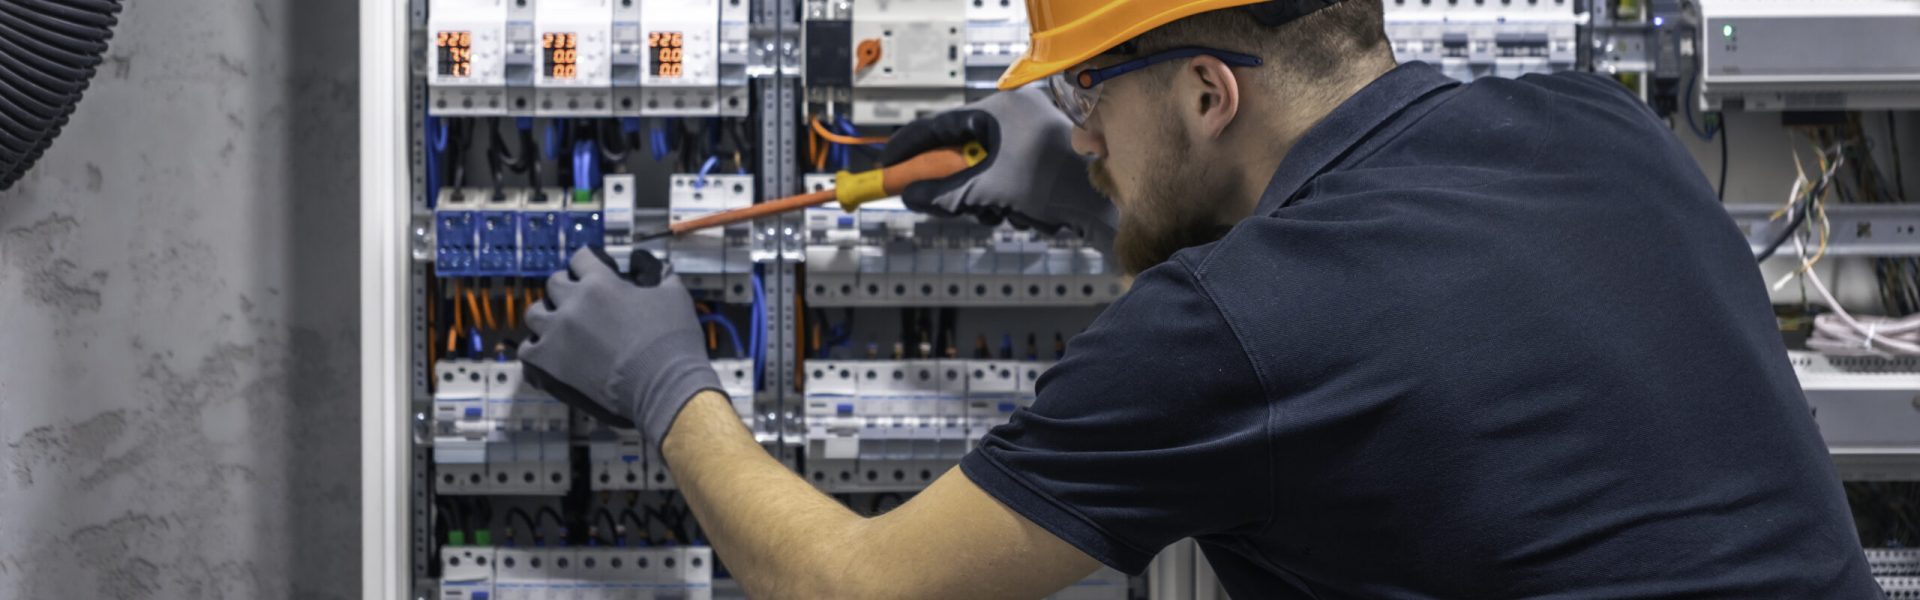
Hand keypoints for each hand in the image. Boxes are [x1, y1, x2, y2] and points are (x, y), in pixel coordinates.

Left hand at [522, 248, 722, 448]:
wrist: (665, 387)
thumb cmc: (672, 344)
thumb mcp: (675, 296)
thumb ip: (661, 274)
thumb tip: (656, 266)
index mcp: (600, 283)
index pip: (580, 258)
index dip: (587, 264)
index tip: (592, 271)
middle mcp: (573, 304)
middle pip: (553, 283)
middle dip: (566, 289)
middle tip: (579, 302)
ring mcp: (556, 334)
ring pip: (534, 313)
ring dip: (546, 317)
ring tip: (560, 327)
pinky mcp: (548, 364)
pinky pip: (526, 349)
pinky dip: (536, 349)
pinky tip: (549, 353)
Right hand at [882, 86, 1116, 248]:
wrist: (1104, 206)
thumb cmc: (1053, 185)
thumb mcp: (987, 190)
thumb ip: (943, 194)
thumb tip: (910, 196)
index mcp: (1000, 109)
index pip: (940, 124)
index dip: (910, 148)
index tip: (887, 167)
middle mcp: (1014, 117)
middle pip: (959, 153)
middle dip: (955, 186)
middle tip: (943, 206)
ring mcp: (1028, 140)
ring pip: (980, 174)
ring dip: (982, 200)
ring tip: (1000, 211)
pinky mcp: (1038, 163)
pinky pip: (1002, 182)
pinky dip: (1003, 201)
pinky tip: (1022, 212)